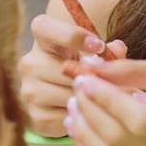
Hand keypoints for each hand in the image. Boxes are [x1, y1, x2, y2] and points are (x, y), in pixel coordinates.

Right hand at [17, 14, 125, 136]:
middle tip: (111, 81)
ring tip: (102, 95)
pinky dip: (83, 115)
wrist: (64, 95)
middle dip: (92, 76)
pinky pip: (67, 117)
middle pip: (65, 69)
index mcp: (41, 37)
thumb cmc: (82, 65)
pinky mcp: (36, 116)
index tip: (99, 46)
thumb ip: (108, 50)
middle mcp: (29, 62)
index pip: (46, 28)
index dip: (72, 35)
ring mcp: (29, 91)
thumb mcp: (95, 52)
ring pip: (68, 94)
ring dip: (89, 97)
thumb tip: (116, 49)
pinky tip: (90, 110)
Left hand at [66, 57, 145, 145]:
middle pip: (122, 143)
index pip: (140, 120)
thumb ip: (135, 71)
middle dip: (91, 113)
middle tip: (77, 86)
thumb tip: (94, 67)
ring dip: (87, 136)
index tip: (87, 77)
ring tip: (74, 107)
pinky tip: (85, 125)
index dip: (107, 100)